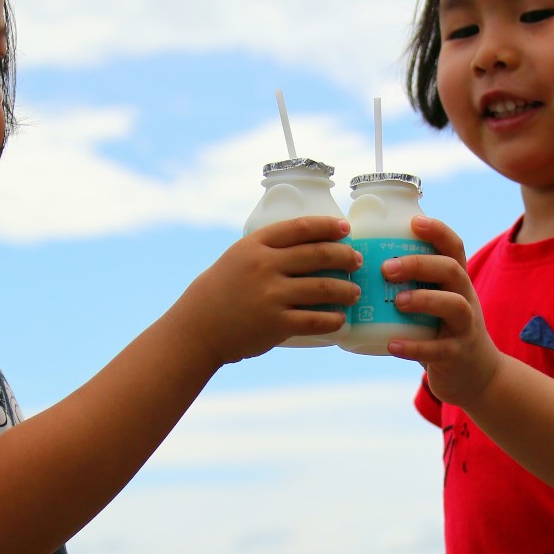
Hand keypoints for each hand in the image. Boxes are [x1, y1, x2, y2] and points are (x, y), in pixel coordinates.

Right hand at [176, 218, 359, 364]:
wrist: (198, 327)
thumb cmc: (219, 292)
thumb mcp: (237, 258)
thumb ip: (266, 252)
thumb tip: (307, 249)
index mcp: (256, 245)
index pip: (301, 228)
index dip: (328, 226)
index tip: (346, 229)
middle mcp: (265, 266)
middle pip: (319, 254)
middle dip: (345, 257)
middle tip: (356, 262)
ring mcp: (271, 295)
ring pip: (324, 288)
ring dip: (346, 290)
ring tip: (354, 293)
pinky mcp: (276, 323)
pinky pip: (316, 320)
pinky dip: (334, 320)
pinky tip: (341, 319)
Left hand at [383, 216, 502, 408]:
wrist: (476, 374)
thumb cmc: (442, 331)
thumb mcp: (435, 302)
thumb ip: (410, 285)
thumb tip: (357, 267)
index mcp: (457, 281)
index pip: (454, 247)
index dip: (437, 231)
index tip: (414, 222)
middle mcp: (465, 298)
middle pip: (452, 270)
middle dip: (420, 264)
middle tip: (387, 268)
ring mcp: (465, 327)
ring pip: (453, 305)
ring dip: (423, 299)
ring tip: (397, 302)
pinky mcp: (457, 355)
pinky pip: (438, 349)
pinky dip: (414, 346)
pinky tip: (391, 344)